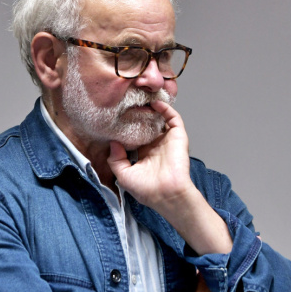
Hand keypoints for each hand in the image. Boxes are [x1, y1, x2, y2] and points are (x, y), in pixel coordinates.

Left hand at [108, 100, 232, 254]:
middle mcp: (155, 145)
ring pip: (161, 118)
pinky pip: (173, 118)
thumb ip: (115, 159)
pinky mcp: (178, 136)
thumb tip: (112, 142)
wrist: (167, 194)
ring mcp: (167, 140)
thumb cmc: (147, 189)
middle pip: (147, 124)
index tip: (116, 117)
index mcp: (143, 154)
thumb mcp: (123, 175)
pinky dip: (166, 109)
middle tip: (129, 102)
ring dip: (153, 108)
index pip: (135, 135)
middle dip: (140, 113)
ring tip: (143, 97)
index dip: (127, 126)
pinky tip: (155, 103)